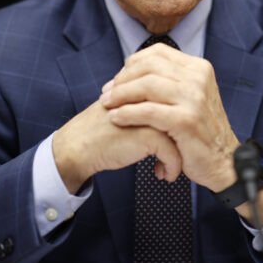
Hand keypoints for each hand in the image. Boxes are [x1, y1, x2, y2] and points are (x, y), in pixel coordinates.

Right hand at [52, 98, 180, 194]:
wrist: (78, 146)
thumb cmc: (100, 131)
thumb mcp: (125, 110)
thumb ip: (145, 107)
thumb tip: (171, 115)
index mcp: (145, 88)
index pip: (178, 104)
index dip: (179, 128)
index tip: (177, 143)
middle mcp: (151, 98)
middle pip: (183, 117)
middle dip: (184, 141)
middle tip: (180, 155)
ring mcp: (152, 114)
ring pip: (182, 135)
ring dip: (180, 155)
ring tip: (170, 167)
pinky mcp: (149, 134)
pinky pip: (174, 153)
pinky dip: (172, 167)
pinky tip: (162, 175)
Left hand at [100, 44, 262, 222]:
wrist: (223, 161)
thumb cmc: (199, 131)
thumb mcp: (190, 96)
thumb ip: (169, 80)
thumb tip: (131, 69)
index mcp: (198, 68)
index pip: (157, 53)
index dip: (132, 64)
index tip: (117, 80)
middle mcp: (198, 78)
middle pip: (148, 66)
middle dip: (122, 79)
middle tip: (107, 94)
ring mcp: (194, 98)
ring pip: (146, 85)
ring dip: (121, 95)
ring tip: (106, 105)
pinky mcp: (187, 120)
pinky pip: (148, 111)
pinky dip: (127, 113)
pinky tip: (116, 118)